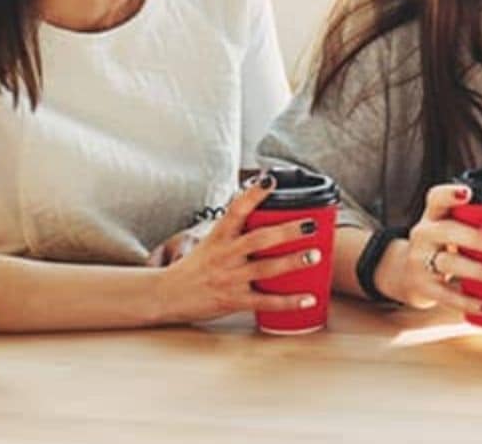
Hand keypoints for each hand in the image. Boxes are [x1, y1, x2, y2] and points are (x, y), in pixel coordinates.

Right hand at [150, 173, 324, 323]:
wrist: (165, 295)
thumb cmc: (193, 266)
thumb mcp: (209, 241)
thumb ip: (234, 229)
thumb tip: (256, 206)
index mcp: (219, 236)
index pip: (236, 209)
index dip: (253, 194)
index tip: (270, 180)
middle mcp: (226, 255)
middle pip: (259, 239)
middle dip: (287, 231)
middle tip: (311, 224)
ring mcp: (230, 278)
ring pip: (266, 269)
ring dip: (293, 262)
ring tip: (316, 255)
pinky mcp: (233, 301)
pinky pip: (266, 302)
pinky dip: (290, 302)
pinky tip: (309, 298)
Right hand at [375, 183, 481, 314]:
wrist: (407, 275)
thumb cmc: (443, 246)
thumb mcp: (450, 226)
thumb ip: (476, 219)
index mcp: (433, 215)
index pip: (436, 198)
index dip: (450, 194)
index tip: (468, 194)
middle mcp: (423, 234)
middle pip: (449, 231)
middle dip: (478, 239)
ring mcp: (420, 261)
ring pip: (450, 262)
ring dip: (480, 270)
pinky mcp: (423, 287)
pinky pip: (448, 295)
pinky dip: (471, 302)